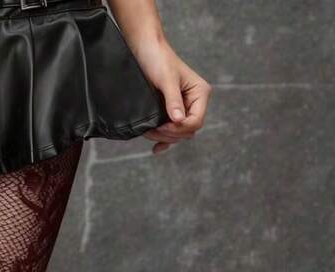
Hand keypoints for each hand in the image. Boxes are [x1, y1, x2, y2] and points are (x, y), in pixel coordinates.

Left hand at [133, 38, 211, 154]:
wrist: (146, 49)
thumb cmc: (159, 59)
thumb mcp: (167, 80)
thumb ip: (173, 100)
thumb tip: (179, 120)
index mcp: (200, 93)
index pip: (196, 121)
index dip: (180, 129)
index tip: (162, 127)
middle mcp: (194, 102)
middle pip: (188, 130)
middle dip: (171, 134)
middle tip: (152, 131)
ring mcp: (183, 108)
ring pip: (179, 133)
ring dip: (164, 137)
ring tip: (149, 132)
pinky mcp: (171, 112)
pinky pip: (172, 132)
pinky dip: (165, 141)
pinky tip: (157, 148)